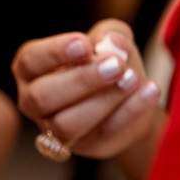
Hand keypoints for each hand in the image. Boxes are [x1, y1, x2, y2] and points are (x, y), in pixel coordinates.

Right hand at [14, 19, 161, 159]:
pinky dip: (129, 112)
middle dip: (81, 80)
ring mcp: (55, 129)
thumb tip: (111, 41)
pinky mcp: (86, 146)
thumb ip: (111, 33)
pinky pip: (103, 133)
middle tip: (116, 65)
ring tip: (132, 79)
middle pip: (42, 96)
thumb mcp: (111, 39)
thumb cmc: (109, 61)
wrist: (132, 97)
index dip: (54, 52)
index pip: (30, 60)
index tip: (85, 44)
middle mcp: (33, 101)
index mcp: (30, 69)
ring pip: (67, 123)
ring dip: (103, 100)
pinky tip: (149, 91)